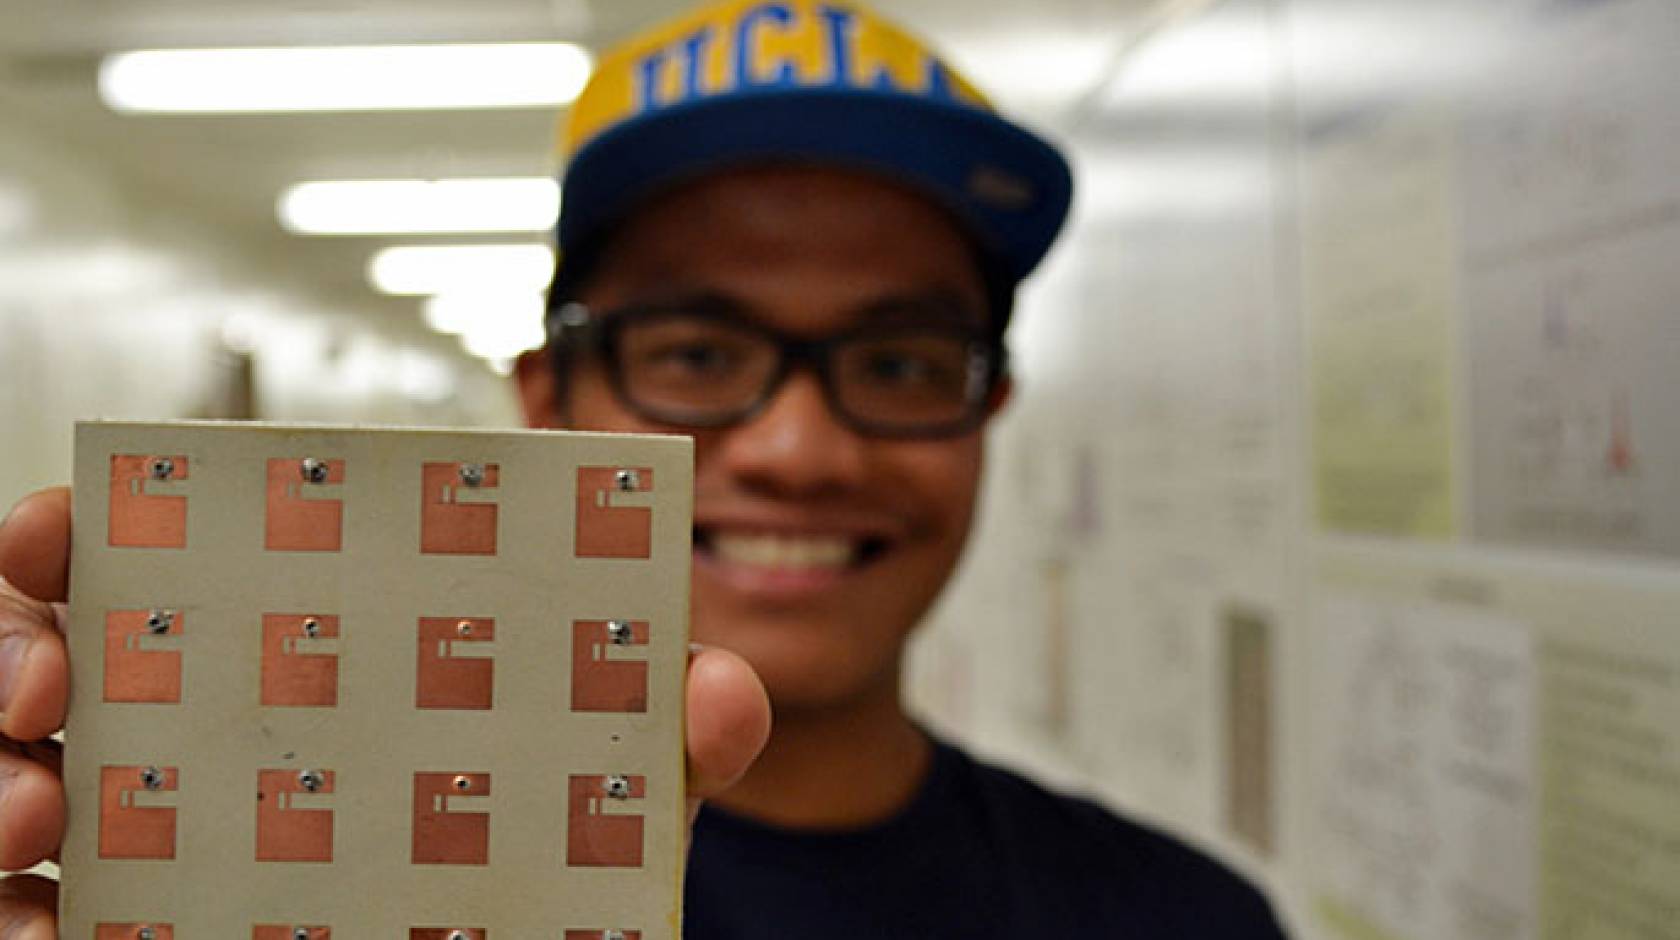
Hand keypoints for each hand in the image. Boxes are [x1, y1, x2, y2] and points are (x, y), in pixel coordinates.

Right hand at [0, 486, 769, 936]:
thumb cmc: (549, 861)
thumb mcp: (612, 793)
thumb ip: (666, 738)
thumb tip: (719, 694)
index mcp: (298, 665)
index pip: (163, 571)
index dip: (84, 538)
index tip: (62, 527)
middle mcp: (201, 744)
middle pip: (53, 662)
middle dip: (15, 649)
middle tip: (52, 683)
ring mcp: (151, 850)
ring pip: (12, 790)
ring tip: (32, 811)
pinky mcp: (125, 936)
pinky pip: (25, 920)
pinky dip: (13, 915)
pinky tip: (39, 919)